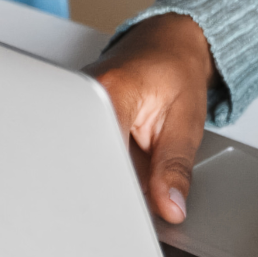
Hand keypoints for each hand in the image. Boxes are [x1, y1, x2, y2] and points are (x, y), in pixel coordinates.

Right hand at [82, 13, 217, 223]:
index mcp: (112, 89)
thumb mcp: (187, 121)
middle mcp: (81, 93)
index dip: (114, 189)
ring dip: (100, 177)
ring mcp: (70, 101)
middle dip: (103, 190)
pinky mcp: (69, 112)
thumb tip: (170, 207)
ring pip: (78, 157)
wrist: (169, 43)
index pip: (100, 152)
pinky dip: (97, 166)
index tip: (128, 213)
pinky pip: (79, 149)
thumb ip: (175, 167)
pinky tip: (111, 169)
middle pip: (80, 158)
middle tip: (125, 208)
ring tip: (120, 180)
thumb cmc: (178, 71)